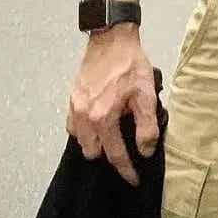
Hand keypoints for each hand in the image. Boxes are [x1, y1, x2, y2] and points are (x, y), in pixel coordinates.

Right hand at [66, 27, 158, 185]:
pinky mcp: (71, 98)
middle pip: (93, 152)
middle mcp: (84, 116)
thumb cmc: (130, 64)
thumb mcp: (146, 94)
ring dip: (95, 143)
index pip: (115, 155)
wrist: (111, 37)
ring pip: (81, 141)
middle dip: (108, 155)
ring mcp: (75, 107)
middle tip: (124, 148)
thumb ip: (146, 126)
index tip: (134, 179)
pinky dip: (83, 130)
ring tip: (111, 136)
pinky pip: (72, 126)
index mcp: (103, 117)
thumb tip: (144, 151)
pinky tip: (96, 123)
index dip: (126, 170)